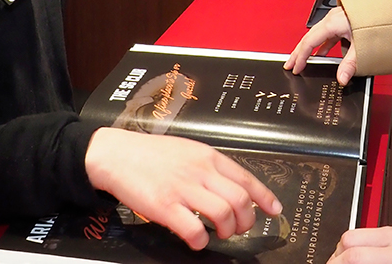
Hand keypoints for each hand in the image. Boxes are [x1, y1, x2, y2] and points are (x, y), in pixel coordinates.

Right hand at [84, 128, 281, 250]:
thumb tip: (234, 186)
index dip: (265, 198)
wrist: (117, 155)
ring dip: (227, 231)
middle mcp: (200, 171)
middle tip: (239, 228)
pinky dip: (201, 240)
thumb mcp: (189, 150)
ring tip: (219, 233)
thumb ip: (211, 166)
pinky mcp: (164, 206)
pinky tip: (197, 239)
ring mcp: (183, 189)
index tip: (274, 210)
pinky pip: (194, 229)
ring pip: (223, 214)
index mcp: (208, 156)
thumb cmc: (152, 154)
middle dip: (246, 221)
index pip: (247, 178)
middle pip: (240, 200)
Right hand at [284, 5, 356, 84]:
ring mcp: (339, 17)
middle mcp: (334, 18)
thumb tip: (341, 78)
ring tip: (305, 60)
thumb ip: (350, 64)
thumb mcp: (362, 45)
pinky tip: (326, 52)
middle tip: (291, 64)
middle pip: (311, 37)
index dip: (301, 56)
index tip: (295, 68)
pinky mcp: (346, 20)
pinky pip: (329, 33)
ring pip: (320, 34)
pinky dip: (324, 44)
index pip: (310, 42)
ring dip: (312, 48)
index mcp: (333, 23)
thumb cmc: (378, 19)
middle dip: (300, 52)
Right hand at [328, 227, 391, 263]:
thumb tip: (344, 262)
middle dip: (336, 255)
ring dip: (343, 250)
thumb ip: (364, 263)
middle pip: (348, 239)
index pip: (354, 255)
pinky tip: (354, 257)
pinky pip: (364, 234)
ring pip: (353, 233)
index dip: (336, 263)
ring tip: (343, 262)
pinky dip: (355, 246)